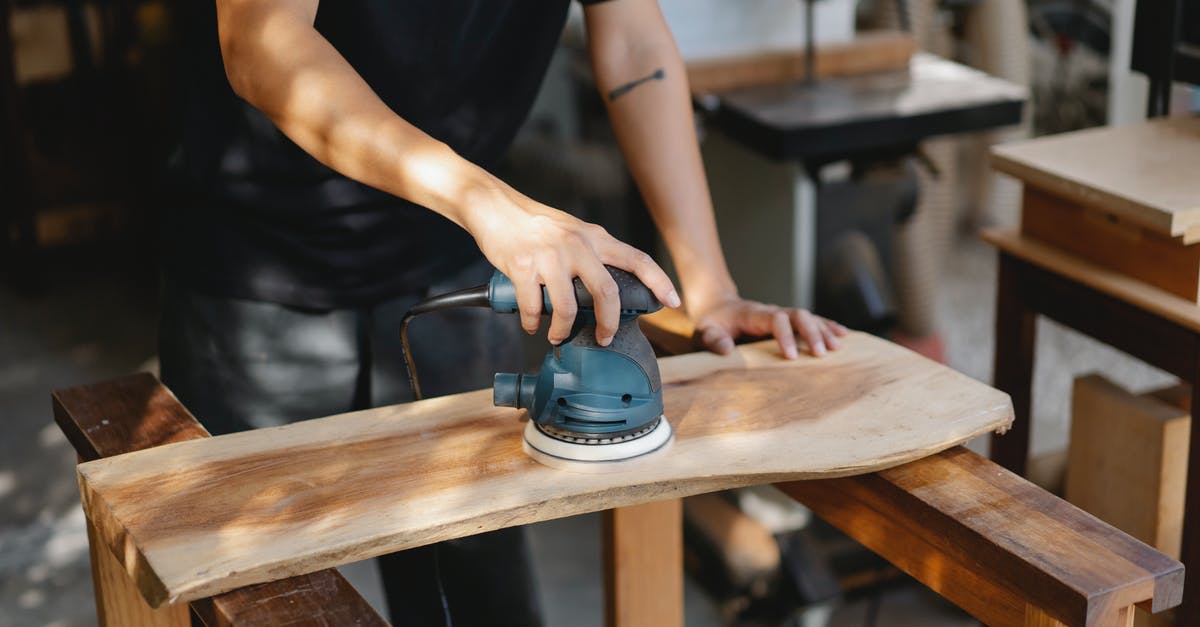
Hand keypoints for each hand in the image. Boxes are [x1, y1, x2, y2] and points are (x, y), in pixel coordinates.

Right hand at [463, 179, 679, 345]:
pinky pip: (533, 307)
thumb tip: (605, 289)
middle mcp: (577, 245)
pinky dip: (533, 322)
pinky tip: (532, 324)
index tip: (673, 301)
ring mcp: (550, 256)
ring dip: (562, 330)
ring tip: (557, 336)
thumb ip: (591, 254)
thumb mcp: (573, 231)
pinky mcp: (524, 267)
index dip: (659, 281)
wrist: (494, 207)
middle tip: (604, 338)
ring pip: (567, 308)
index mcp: (595, 237)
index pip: (637, 259)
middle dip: (608, 324)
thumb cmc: (534, 224)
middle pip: (606, 293)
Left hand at [690, 296, 848, 358]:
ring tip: (837, 347)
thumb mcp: (705, 331)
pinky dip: (827, 326)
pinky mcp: (788, 321)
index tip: (791, 356)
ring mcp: (782, 315)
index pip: (775, 319)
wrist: (718, 307)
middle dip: (811, 333)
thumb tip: (726, 350)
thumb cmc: (712, 322)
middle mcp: (772, 311)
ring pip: (808, 317)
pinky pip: (811, 320)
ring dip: (823, 331)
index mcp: (754, 314)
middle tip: (822, 354)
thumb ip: (713, 339)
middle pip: (798, 315)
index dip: (785, 335)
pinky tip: (843, 335)